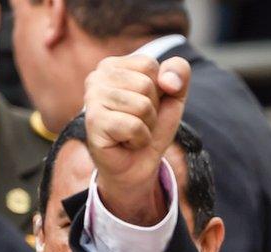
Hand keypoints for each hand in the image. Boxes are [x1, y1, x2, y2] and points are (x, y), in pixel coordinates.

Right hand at [84, 55, 190, 225]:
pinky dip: (139, 139)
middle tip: (138, 122)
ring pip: (141, 105)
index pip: (150, 65)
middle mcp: (96, 77)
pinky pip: (134, 126)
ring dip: (146, 125)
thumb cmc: (150, 127)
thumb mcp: (173, 94)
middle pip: (146, 84)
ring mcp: (91, 99)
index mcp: (112, 65)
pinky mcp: (93, 122)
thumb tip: (168, 81)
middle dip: (152, 109)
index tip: (145, 104)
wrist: (137, 166)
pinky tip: (126, 142)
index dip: (158, 89)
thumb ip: (178, 71)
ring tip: (133, 132)